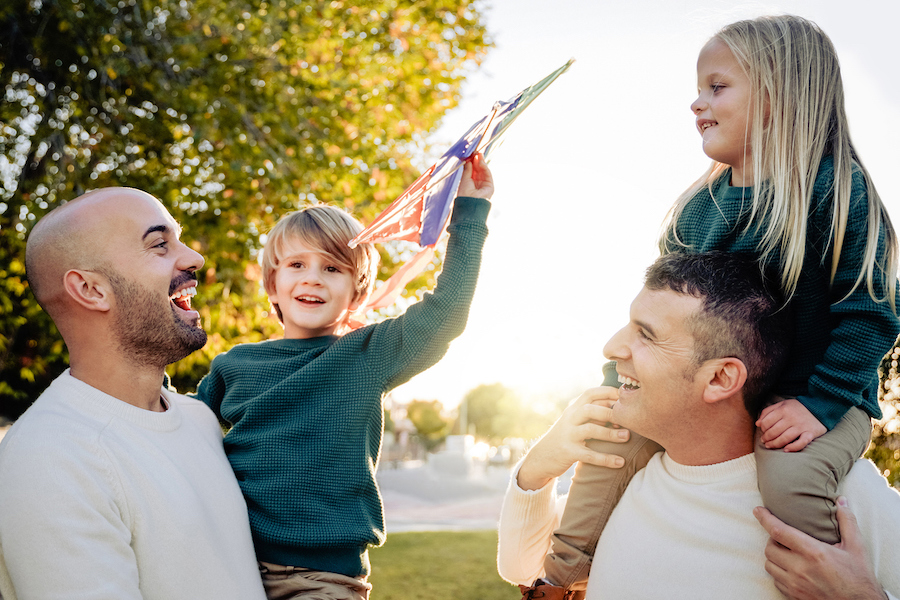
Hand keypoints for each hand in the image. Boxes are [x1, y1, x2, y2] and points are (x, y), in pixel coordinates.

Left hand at [456, 152, 493, 199]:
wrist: (469, 204)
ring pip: (484, 171)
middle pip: (479, 170)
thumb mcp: (465, 179)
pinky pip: (488, 174)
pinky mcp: (490, 186)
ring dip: (481, 162)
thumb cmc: (464, 194)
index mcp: (471, 183)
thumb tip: (468, 161)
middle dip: (477, 161)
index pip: (473, 170)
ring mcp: (484, 185)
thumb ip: (468, 169)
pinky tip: (481, 162)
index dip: (472, 162)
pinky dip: (485, 167)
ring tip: (479, 154)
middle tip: (476, 152)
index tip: (471, 154)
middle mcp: (478, 184)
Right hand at [517, 387, 629, 490]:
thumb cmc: (566, 437)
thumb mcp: (576, 422)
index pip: (590, 394)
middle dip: (610, 412)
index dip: (608, 392)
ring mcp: (567, 435)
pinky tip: (620, 462)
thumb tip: (619, 408)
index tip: (626, 397)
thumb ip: (594, 414)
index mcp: (573, 409)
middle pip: (589, 409)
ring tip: (627, 437)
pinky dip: (606, 459)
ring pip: (590, 430)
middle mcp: (569, 419)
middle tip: (628, 419)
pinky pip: (589, 455)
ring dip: (610, 433)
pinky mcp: (568, 452)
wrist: (541, 458)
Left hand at [753, 497, 886, 599]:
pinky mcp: (794, 596)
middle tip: (784, 538)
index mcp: (814, 552)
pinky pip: (775, 581)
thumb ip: (847, 522)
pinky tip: (791, 570)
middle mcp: (800, 569)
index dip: (765, 518)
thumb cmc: (859, 578)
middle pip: (769, 548)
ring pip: (769, 565)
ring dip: (774, 557)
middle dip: (773, 540)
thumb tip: (841, 501)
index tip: (757, 510)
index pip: (779, 531)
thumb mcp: (856, 548)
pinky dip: (779, 573)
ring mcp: (795, 585)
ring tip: (787, 553)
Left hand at [756, 397, 825, 451]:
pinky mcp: (810, 433)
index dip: (762, 429)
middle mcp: (791, 418)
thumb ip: (768, 412)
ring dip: (775, 444)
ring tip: (770, 446)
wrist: (821, 407)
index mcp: (783, 409)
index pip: (767, 422)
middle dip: (766, 438)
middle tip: (764, 441)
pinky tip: (786, 450)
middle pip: (774, 431)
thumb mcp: (782, 405)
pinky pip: (801, 442)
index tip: (762, 432)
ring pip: (785, 438)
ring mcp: (801, 426)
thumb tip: (757, 423)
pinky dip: (793, 447)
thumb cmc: (797, 407)